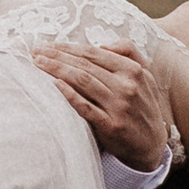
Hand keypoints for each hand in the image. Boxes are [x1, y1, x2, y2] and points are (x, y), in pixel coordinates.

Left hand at [30, 39, 172, 172]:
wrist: (152, 144)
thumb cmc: (143, 106)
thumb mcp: (146, 75)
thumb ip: (129, 53)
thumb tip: (103, 44)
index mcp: (133, 70)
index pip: (94, 53)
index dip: (68, 47)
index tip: (48, 45)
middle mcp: (127, 86)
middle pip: (85, 66)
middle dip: (57, 56)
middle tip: (35, 52)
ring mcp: (119, 106)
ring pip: (83, 81)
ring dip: (57, 70)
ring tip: (38, 64)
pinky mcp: (111, 126)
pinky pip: (86, 107)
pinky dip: (69, 95)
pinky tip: (54, 85)